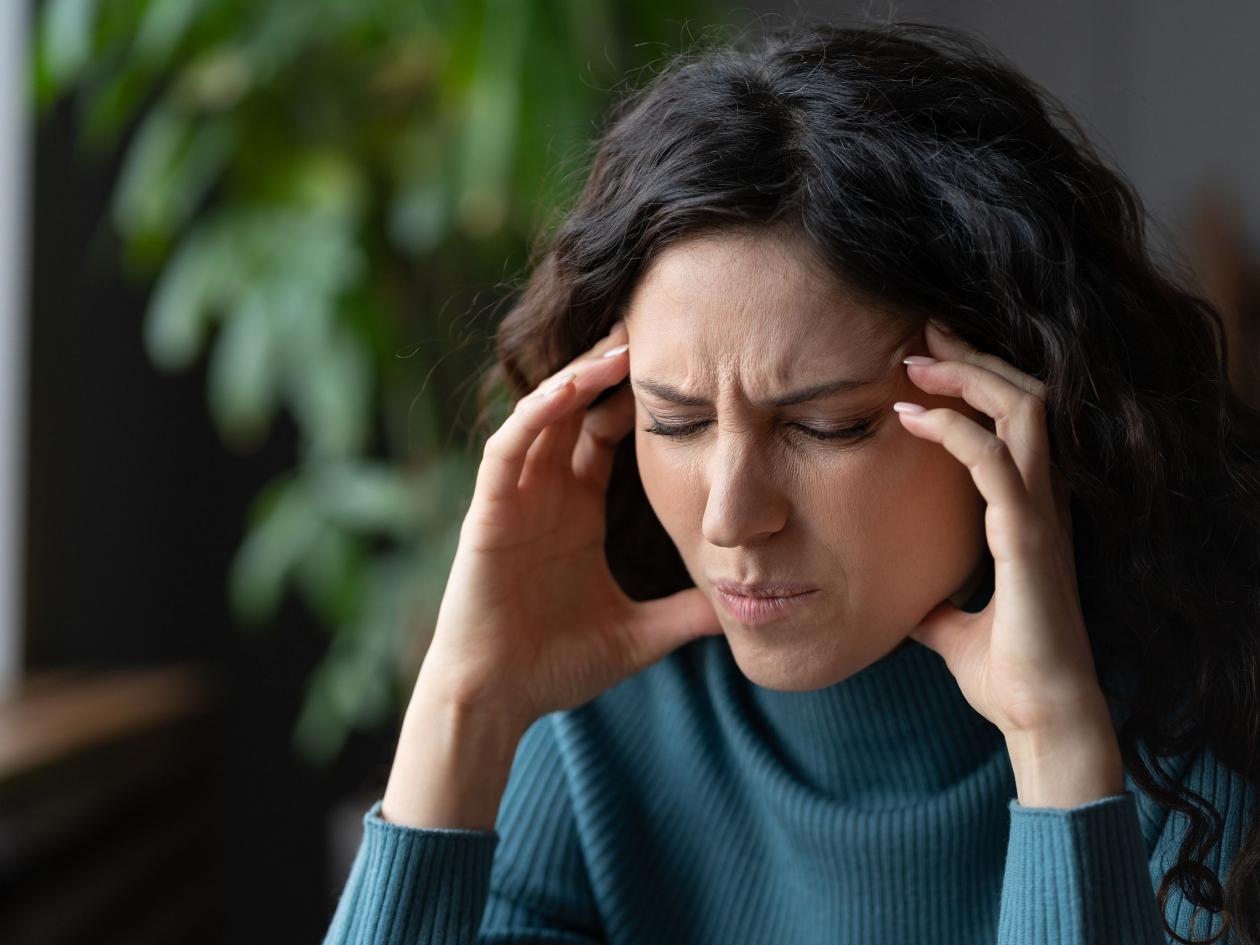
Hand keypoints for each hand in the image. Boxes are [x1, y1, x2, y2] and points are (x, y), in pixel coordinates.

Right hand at [417, 320, 722, 727]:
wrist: (496, 701)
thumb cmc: (555, 667)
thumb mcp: (639, 634)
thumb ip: (685, 616)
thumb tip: (744, 611)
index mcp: (576, 511)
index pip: (607, 435)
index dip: (639, 400)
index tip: (686, 371)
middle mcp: (545, 494)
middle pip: (576, 410)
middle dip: (610, 369)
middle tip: (655, 328)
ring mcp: (514, 500)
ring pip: (542, 416)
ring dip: (577, 377)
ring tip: (622, 344)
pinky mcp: (487, 512)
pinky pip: (509, 448)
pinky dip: (535, 414)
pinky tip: (571, 388)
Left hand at [893, 320, 1110, 741]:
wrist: (1041, 722)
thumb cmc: (1008, 676)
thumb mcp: (953, 626)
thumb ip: (937, 603)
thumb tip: (908, 602)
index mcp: (1030, 515)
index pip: (1015, 424)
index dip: (976, 385)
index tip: (922, 364)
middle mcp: (1044, 504)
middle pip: (1025, 400)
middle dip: (973, 359)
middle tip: (920, 334)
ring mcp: (1042, 518)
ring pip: (1025, 413)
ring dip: (968, 378)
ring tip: (914, 360)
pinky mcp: (1029, 541)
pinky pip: (998, 464)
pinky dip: (956, 431)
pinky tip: (911, 418)